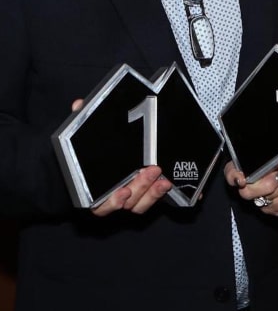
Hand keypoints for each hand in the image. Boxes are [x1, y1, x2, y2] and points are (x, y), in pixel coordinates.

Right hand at [70, 99, 171, 215]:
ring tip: (162, 179)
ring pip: (139, 204)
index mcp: (94, 191)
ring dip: (152, 192)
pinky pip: (147, 201)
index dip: (112, 202)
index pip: (101, 205)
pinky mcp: (141, 195)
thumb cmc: (89, 153)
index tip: (123, 192)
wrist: (97, 161)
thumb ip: (81, 121)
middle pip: (127, 202)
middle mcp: (111, 198)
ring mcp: (127, 198)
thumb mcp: (85, 135)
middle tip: (151, 170)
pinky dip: (156, 195)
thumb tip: (78, 105)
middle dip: (140, 187)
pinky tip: (165, 183)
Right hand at [224, 156, 277, 218]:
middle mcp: (252, 185)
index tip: (241, 179)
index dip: (232, 176)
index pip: (231, 172)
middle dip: (266, 184)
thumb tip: (264, 155)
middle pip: (246, 192)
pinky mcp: (275, 210)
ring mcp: (262, 200)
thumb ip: (271, 154)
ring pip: (265, 199)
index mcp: (251, 167)